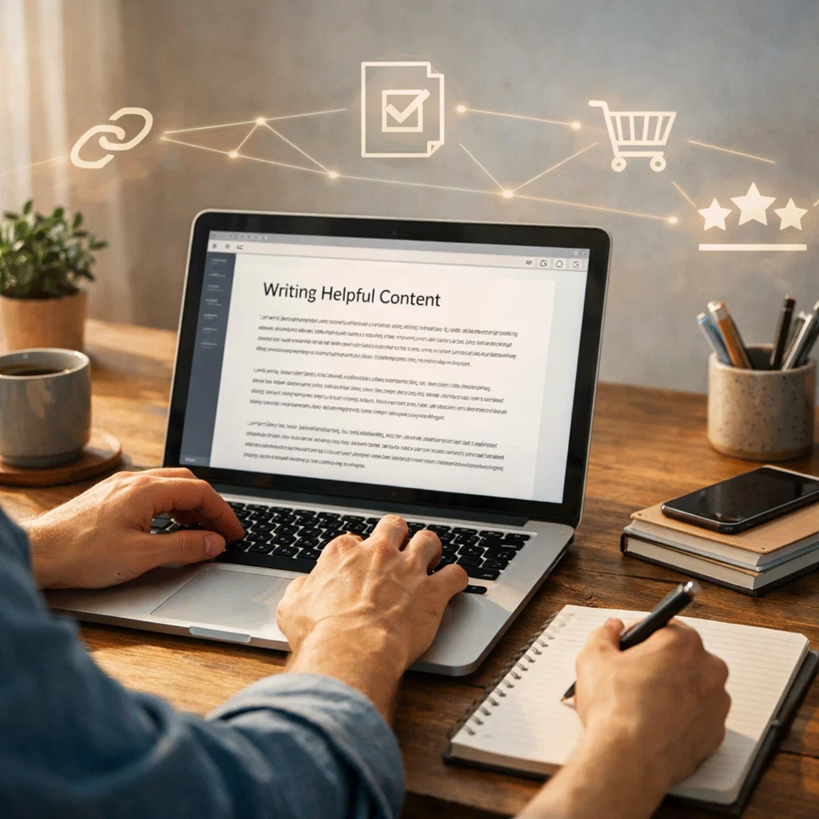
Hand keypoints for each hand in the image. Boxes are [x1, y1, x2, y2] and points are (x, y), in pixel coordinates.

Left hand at [23, 468, 243, 589]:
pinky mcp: (111, 496)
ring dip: (190, 506)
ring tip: (200, 531)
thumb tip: (214, 543)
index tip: (234, 532)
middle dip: (210, 506)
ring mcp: (122, 486)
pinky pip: (152, 494)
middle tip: (222, 531)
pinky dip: (171, 507)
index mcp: (147, 490)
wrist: (38, 552)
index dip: (223, 513)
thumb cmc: (81, 553)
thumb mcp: (141, 555)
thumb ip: (184, 547)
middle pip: (188, 483)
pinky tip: (170, 526)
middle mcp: (135, 481)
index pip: (200, 492)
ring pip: (169, 487)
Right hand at [278, 514, 467, 719]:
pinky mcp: (432, 591)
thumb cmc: (321, 633)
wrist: (351, 651)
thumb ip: (299, 590)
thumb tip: (302, 587)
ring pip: (428, 540)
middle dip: (398, 535)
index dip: (359, 553)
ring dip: (431, 549)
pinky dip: (457, 578)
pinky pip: (455, 574)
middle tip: (400, 550)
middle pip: (394, 526)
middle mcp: (378, 553)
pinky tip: (454, 584)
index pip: (355, 540)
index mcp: (344, 553)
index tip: (362, 566)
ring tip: (430, 560)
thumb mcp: (291, 609)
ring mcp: (408, 569)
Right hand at [519, 618, 729, 818]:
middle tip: (629, 677)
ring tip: (638, 704)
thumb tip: (612, 629)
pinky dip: (678, 718)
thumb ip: (604, 634)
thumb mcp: (593, 657)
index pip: (662, 625)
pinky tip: (652, 724)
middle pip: (679, 656)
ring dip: (669, 690)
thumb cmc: (614, 708)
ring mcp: (716, 705)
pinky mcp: (715, 735)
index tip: (626, 646)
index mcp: (683, 643)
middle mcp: (709, 670)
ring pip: (690, 687)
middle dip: (656, 663)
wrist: (627, 761)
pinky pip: (695, 717)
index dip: (638, 635)